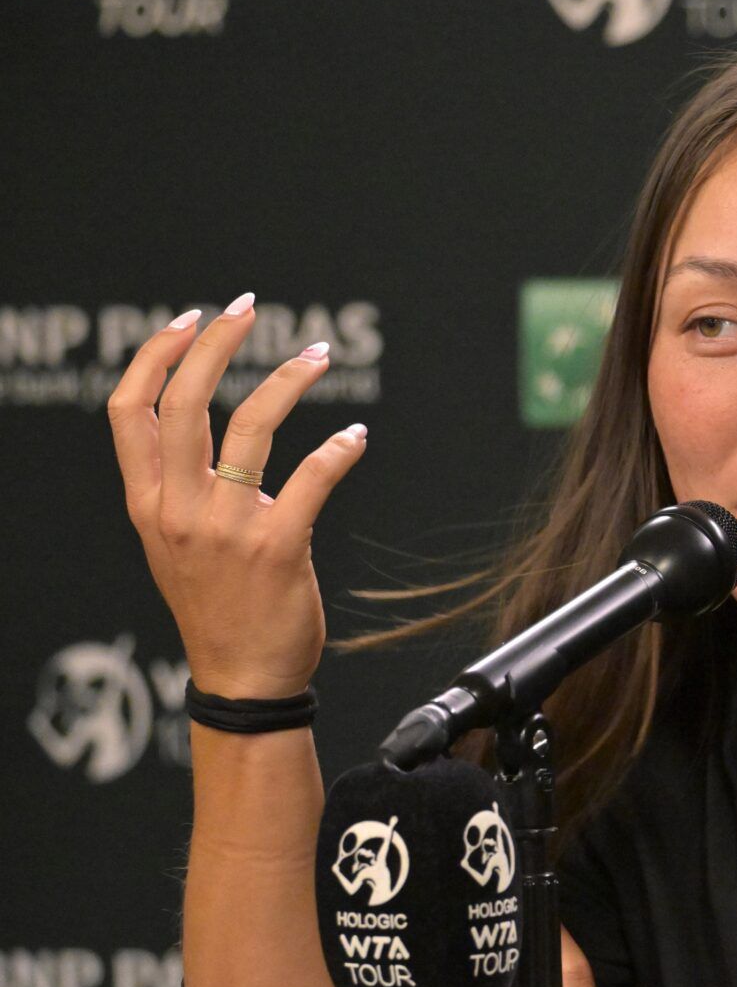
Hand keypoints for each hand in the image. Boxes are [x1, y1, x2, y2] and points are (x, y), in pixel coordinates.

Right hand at [106, 296, 369, 698]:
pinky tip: (356, 437)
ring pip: (251, 427)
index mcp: (147, 502)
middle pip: (186, 402)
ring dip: (288, 379)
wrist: (243, 677)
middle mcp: (178, 508)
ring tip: (319, 355)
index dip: (156, 355)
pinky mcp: (277, 547)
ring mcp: (226, 528)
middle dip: (218, 344)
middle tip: (249, 309)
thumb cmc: (217, 605)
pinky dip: (338, 450)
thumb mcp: (173, 542)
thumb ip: (176, 486)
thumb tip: (200, 427)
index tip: (190, 320)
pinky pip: (311, 480)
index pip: (130, 409)